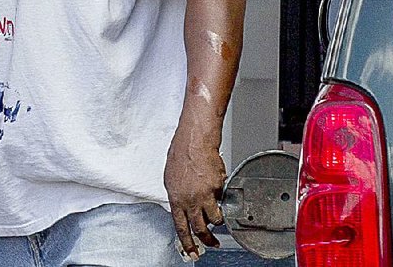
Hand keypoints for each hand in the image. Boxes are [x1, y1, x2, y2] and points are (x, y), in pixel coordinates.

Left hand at [163, 122, 225, 259]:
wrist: (195, 139)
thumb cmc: (182, 152)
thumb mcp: (171, 178)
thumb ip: (178, 196)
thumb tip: (183, 207)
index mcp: (176, 199)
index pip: (181, 228)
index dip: (188, 244)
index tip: (193, 253)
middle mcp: (190, 200)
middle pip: (200, 228)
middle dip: (208, 239)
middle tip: (213, 243)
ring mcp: (205, 195)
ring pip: (215, 217)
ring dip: (217, 217)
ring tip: (217, 210)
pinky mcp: (218, 188)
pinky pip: (222, 198)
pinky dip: (220, 194)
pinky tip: (216, 183)